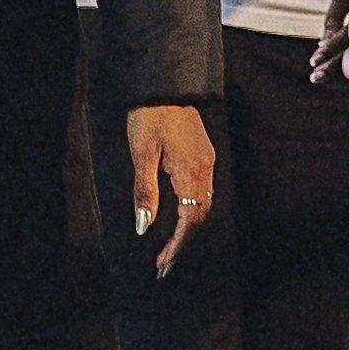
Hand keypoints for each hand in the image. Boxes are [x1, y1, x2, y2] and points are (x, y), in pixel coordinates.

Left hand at [120, 102, 217, 274]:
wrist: (163, 85)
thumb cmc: (149, 117)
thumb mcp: (142, 154)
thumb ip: (145, 191)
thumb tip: (144, 227)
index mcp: (192, 172)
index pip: (190, 220)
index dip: (178, 245)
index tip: (163, 264)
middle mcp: (205, 170)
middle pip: (200, 217)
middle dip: (182, 244)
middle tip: (164, 264)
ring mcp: (206, 162)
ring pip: (203, 206)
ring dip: (188, 230)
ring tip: (169, 249)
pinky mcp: (203, 156)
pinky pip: (203, 192)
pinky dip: (191, 212)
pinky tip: (179, 219)